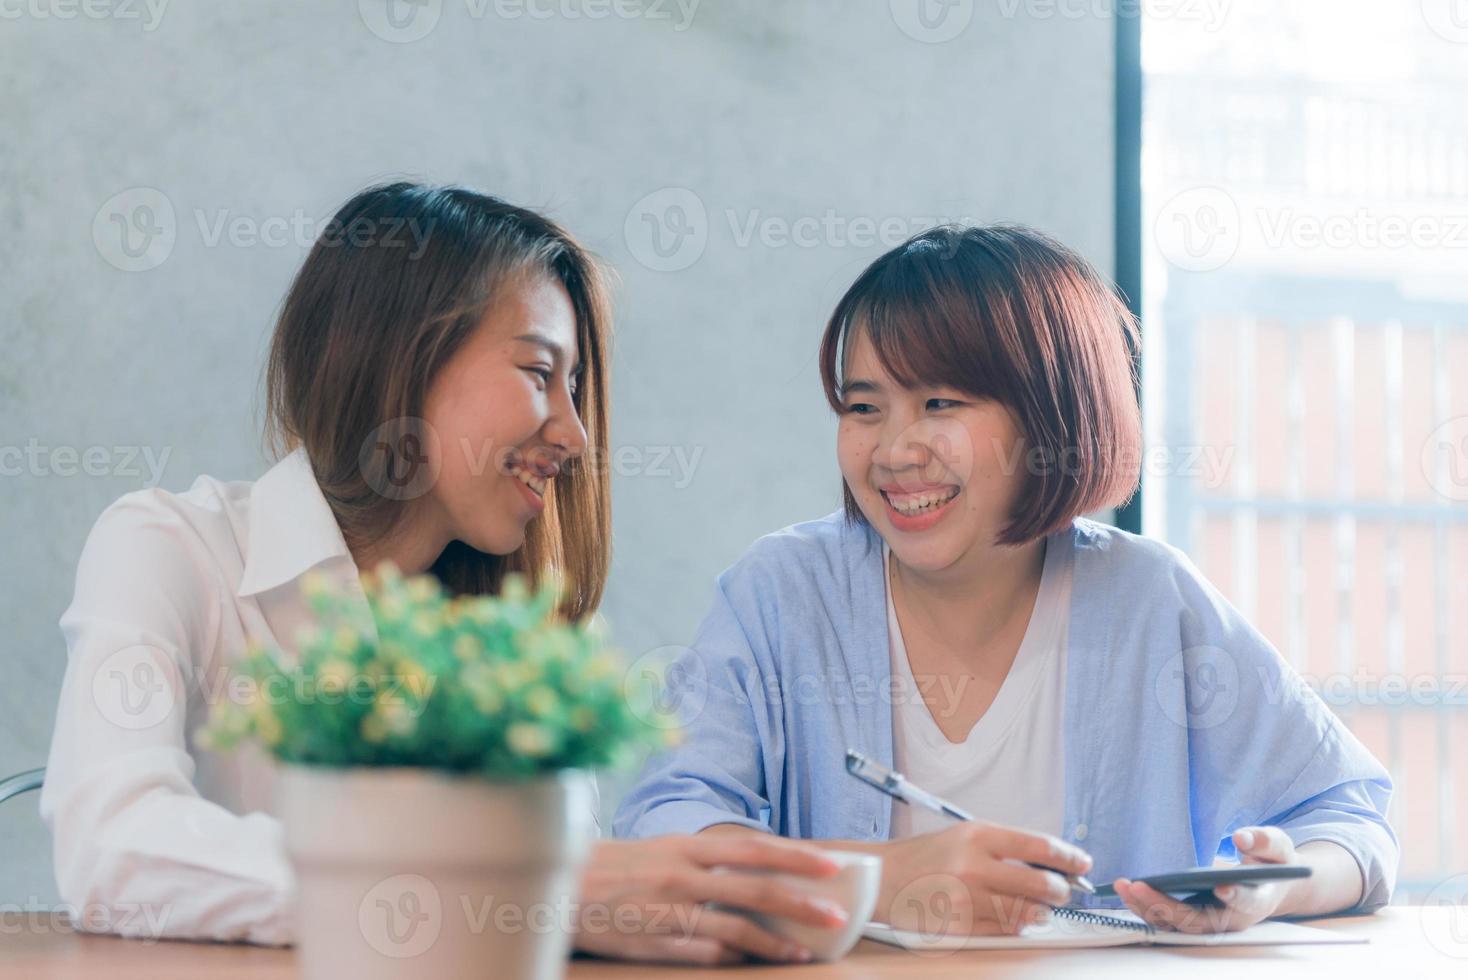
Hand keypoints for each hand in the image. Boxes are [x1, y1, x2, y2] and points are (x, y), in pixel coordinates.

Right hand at [572, 835, 849, 964]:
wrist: (555, 887)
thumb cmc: (610, 868)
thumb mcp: (658, 851)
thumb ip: (702, 861)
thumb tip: (754, 871)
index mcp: (683, 845)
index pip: (751, 846)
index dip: (794, 856)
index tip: (830, 864)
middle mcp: (680, 873)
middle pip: (754, 886)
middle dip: (801, 901)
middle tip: (835, 914)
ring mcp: (668, 911)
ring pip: (736, 926)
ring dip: (776, 941)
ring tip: (804, 951)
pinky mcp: (655, 942)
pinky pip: (705, 951)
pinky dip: (734, 957)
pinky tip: (754, 961)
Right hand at [876, 822, 1092, 937]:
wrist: (883, 879)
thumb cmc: (924, 856)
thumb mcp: (963, 837)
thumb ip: (1003, 848)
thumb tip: (1047, 863)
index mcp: (976, 835)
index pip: (1037, 845)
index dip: (1067, 856)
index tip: (1082, 863)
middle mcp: (973, 865)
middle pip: (1039, 883)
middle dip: (1059, 890)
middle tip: (1062, 891)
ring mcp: (967, 899)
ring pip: (1026, 912)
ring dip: (1040, 912)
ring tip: (1040, 908)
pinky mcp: (960, 927)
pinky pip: (1004, 931)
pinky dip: (1015, 927)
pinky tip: (1013, 920)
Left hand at [1114, 826, 1297, 933]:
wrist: (1266, 885)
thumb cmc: (1271, 864)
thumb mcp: (1277, 847)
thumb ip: (1263, 842)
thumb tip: (1241, 837)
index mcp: (1257, 900)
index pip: (1247, 902)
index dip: (1236, 897)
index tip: (1222, 886)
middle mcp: (1231, 918)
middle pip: (1198, 921)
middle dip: (1166, 906)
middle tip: (1138, 886)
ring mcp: (1210, 922)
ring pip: (1177, 924)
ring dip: (1147, 908)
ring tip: (1123, 886)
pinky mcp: (1193, 918)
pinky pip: (1167, 919)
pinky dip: (1145, 908)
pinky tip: (1126, 890)